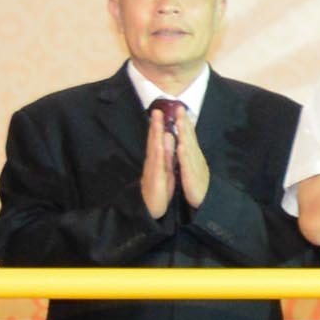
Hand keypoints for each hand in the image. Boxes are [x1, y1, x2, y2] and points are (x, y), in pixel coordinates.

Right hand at [140, 103, 182, 219]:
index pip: (157, 140)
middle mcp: (153, 162)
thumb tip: (168, 139)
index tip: (161, 112)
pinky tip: (160, 146)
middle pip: (154, 141)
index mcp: (157, 160)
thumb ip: (166, 154)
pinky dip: (159, 155)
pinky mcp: (154, 179)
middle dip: (155, 126)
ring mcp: (152, 170)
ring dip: (155, 136)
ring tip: (157, 122)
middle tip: (157, 110)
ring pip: (154, 150)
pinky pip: (157, 166)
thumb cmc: (159, 188)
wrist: (150, 208)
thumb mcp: (164, 169)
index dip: (159, 126)